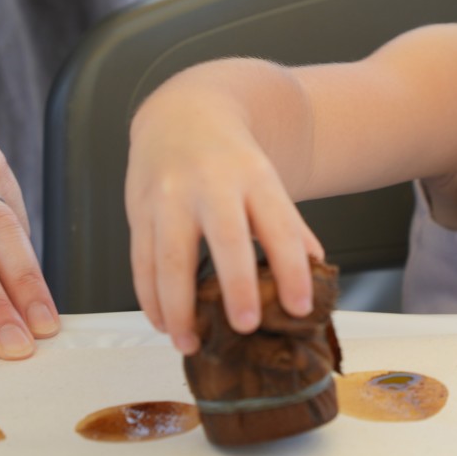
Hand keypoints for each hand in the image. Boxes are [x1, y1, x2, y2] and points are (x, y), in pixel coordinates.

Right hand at [125, 91, 321, 353]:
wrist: (182, 113)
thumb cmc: (229, 158)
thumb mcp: (265, 181)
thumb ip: (287, 224)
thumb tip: (316, 267)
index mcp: (254, 178)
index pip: (280, 227)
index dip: (292, 269)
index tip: (300, 308)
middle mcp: (212, 184)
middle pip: (226, 238)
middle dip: (236, 284)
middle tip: (244, 326)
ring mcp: (171, 196)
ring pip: (170, 257)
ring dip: (178, 307)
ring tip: (190, 342)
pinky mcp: (139, 208)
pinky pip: (141, 260)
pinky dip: (149, 297)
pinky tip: (162, 322)